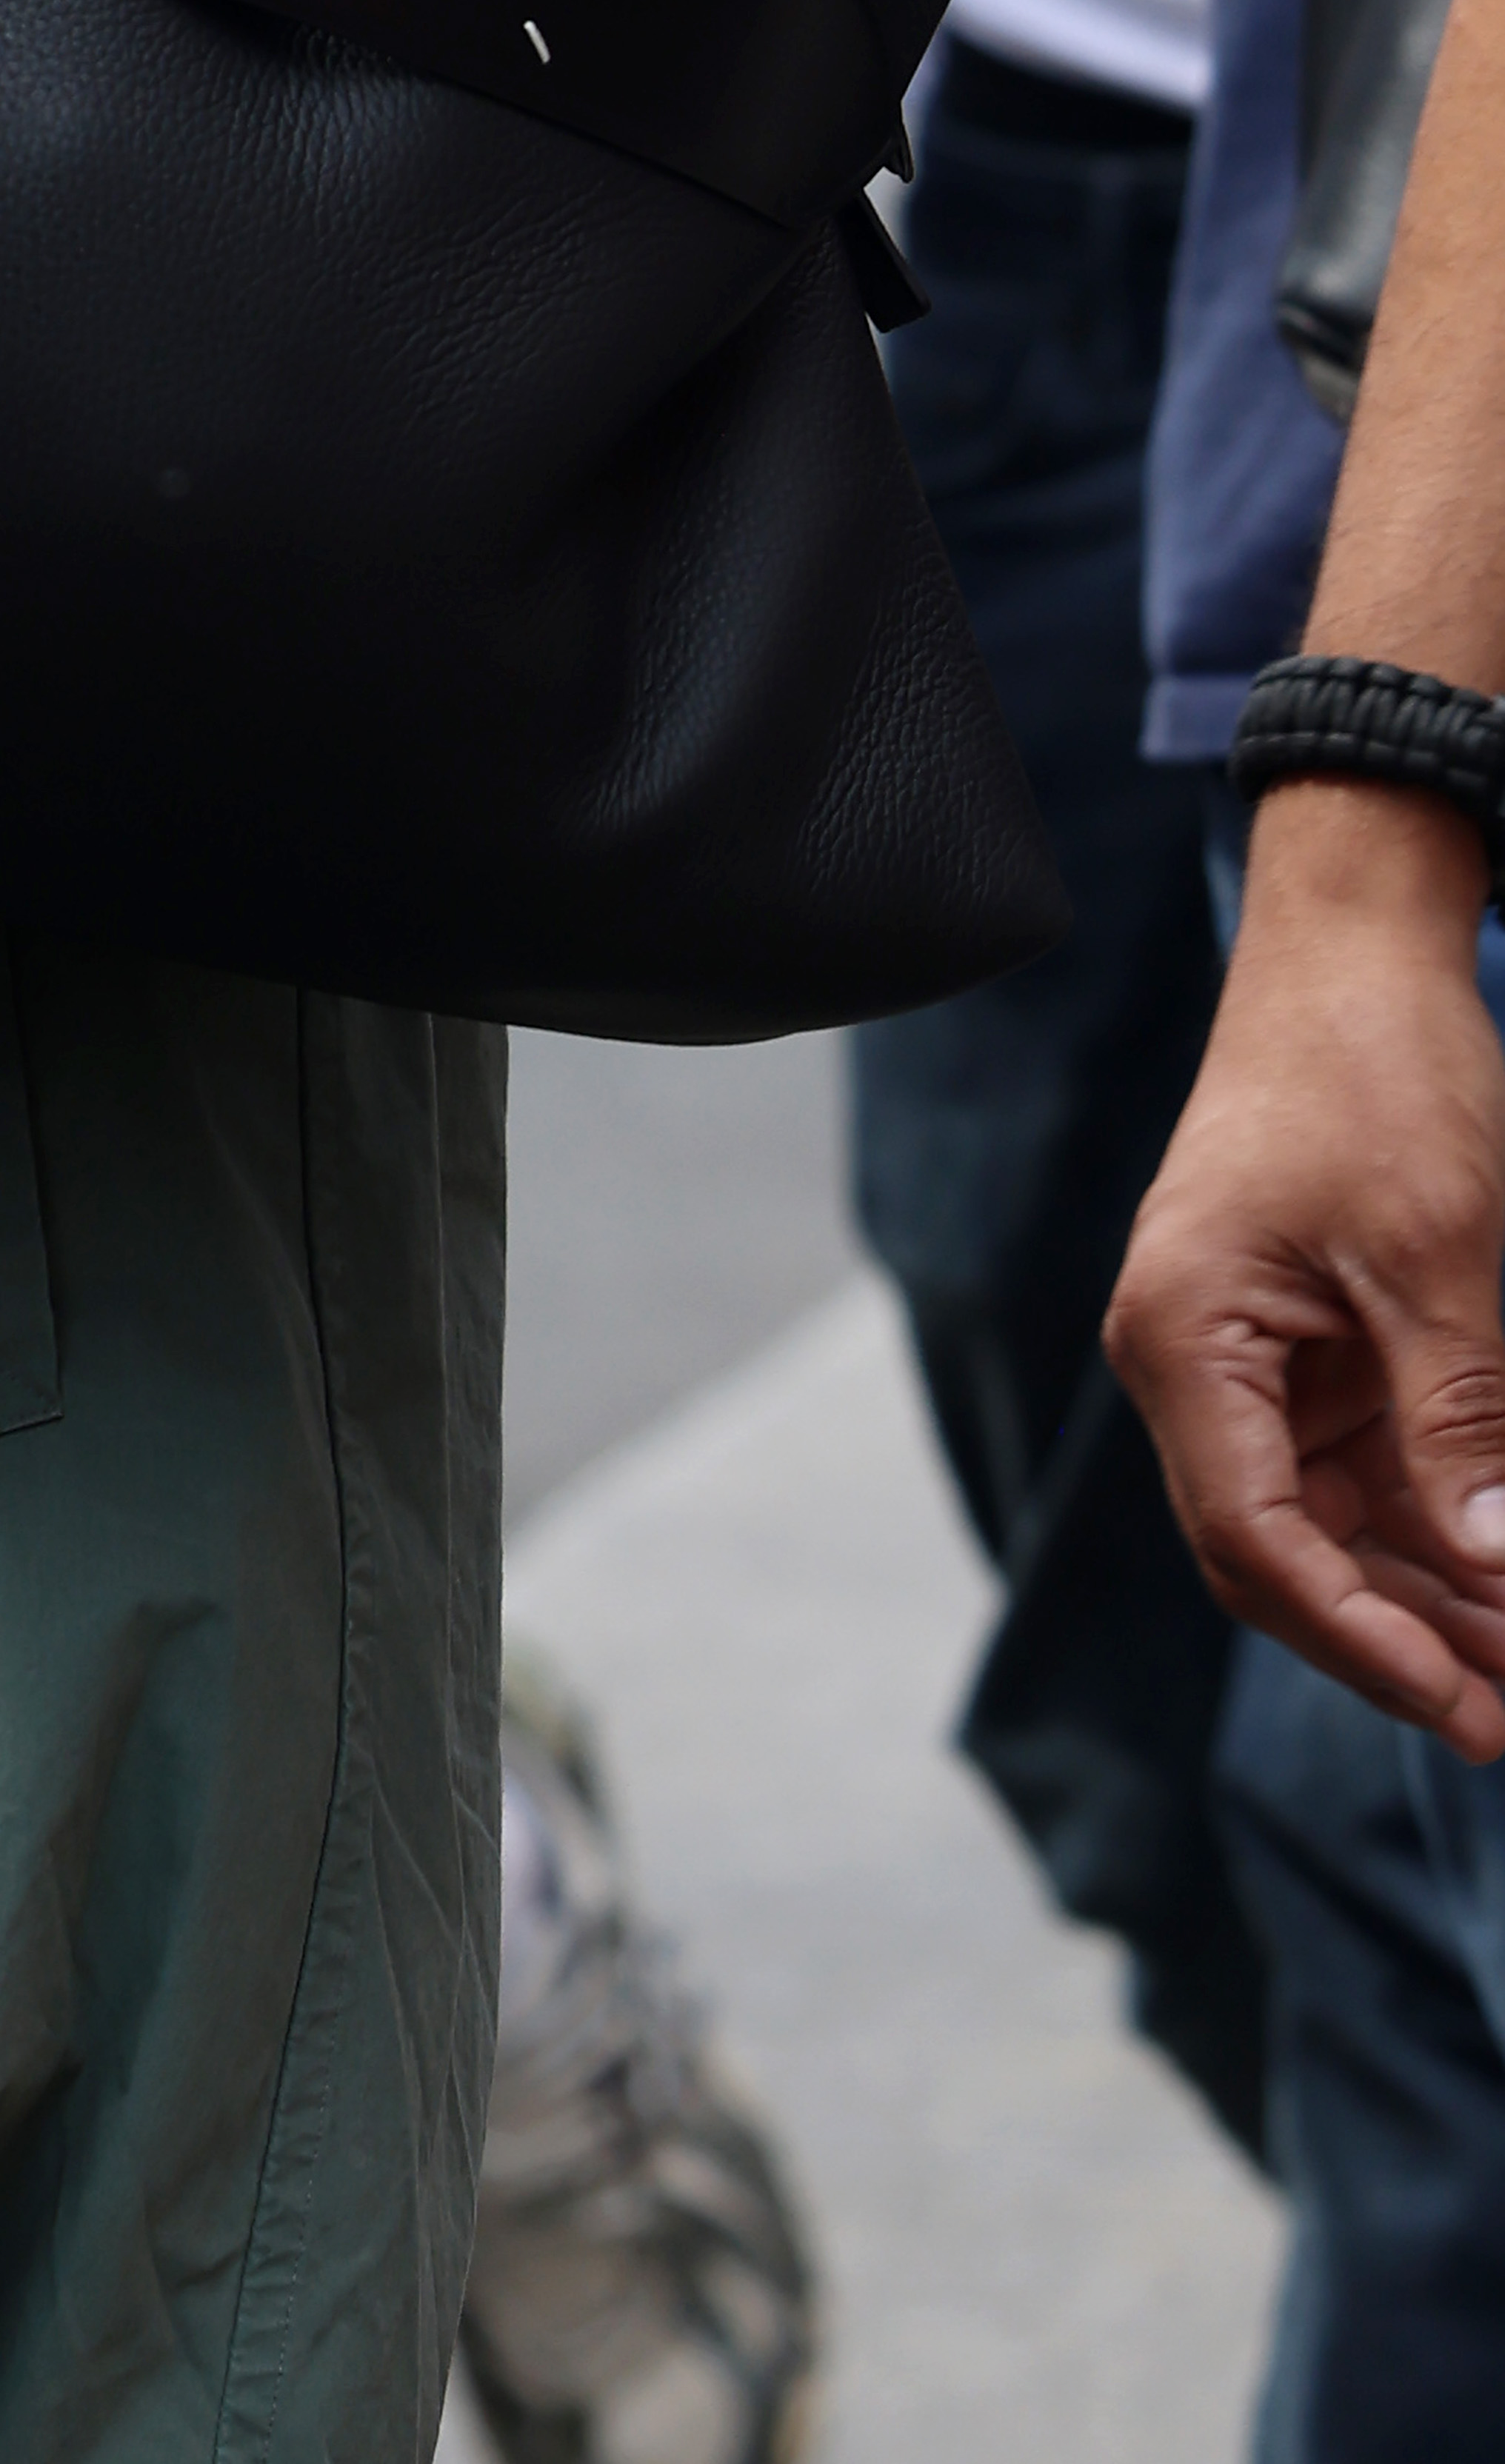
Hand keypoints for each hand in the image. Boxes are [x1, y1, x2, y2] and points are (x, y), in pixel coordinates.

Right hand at [1104, 789, 1504, 1751]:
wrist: (1357, 952)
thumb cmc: (1377, 1073)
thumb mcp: (1436, 1249)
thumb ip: (1458, 1419)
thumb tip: (1496, 1574)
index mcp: (1185, 1339)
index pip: (1256, 1541)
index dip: (1363, 1642)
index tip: (1471, 1708)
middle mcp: (1197, 1363)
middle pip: (1283, 1554)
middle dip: (1403, 1642)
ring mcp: (1251, 1360)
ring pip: (1329, 1529)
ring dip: (1429, 1600)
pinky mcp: (1308, 1349)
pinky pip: (1364, 1475)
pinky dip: (1438, 1532)